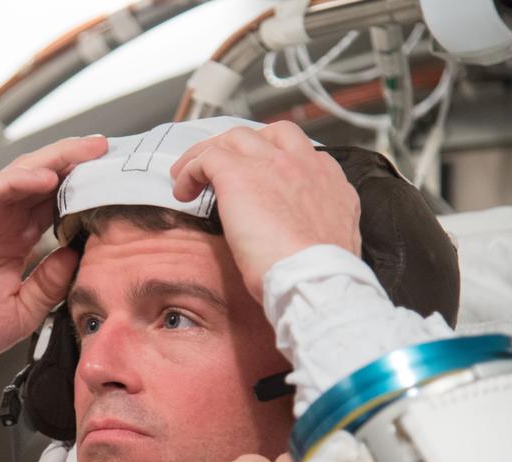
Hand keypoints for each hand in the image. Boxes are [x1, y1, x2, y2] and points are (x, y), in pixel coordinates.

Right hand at [0, 135, 108, 370]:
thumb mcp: (21, 313)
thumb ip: (49, 284)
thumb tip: (78, 254)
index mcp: (13, 246)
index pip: (54, 208)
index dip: (84, 192)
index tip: (117, 184)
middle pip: (43, 182)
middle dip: (77, 163)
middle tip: (109, 150)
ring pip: (21, 176)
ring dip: (55, 160)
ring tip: (87, 151)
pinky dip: (19, 180)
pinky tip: (47, 177)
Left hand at [168, 121, 360, 300]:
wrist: (312, 278)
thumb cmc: (318, 274)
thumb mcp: (327, 240)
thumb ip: (312, 224)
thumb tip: (291, 232)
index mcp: (328, 180)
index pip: (298, 152)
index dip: (271, 160)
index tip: (255, 178)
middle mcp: (303, 162)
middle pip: (267, 134)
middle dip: (239, 146)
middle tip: (219, 167)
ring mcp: (271, 163)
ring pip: (234, 138)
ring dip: (209, 154)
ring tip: (189, 176)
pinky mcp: (239, 174)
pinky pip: (207, 158)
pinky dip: (190, 171)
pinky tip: (183, 191)